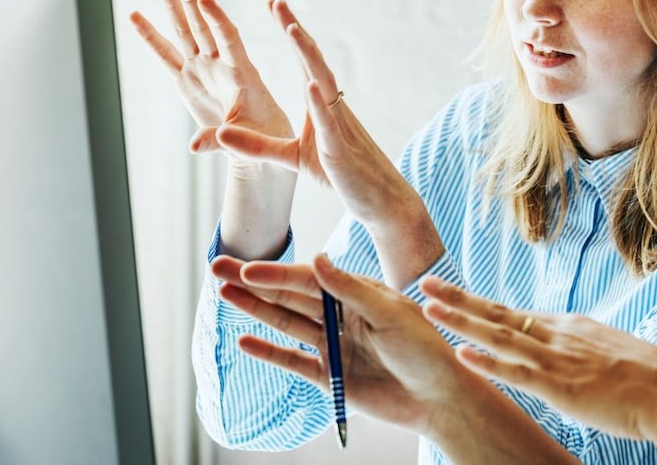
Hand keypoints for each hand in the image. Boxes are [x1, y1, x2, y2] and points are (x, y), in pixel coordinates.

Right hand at [129, 0, 293, 161]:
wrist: (259, 143)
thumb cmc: (264, 138)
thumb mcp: (248, 141)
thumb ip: (220, 140)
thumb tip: (193, 148)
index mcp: (242, 74)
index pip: (229, 40)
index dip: (217, 20)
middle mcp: (220, 65)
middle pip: (203, 25)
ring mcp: (202, 69)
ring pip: (185, 32)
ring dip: (173, 6)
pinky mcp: (188, 80)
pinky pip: (165, 55)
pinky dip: (150, 37)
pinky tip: (135, 15)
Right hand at [211, 253, 470, 434]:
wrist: (439, 397)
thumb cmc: (426, 348)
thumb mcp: (391, 313)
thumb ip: (351, 289)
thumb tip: (317, 259)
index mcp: (358, 294)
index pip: (309, 279)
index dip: (277, 274)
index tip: (248, 267)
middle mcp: (342, 316)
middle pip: (290, 296)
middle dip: (254, 282)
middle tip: (217, 266)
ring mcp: (334, 346)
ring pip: (287, 323)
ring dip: (255, 309)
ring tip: (224, 294)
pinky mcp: (331, 377)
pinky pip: (293, 362)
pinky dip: (269, 352)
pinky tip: (244, 340)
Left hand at [213, 0, 444, 285]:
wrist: (380, 200)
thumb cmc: (341, 175)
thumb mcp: (292, 158)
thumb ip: (257, 146)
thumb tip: (221, 133)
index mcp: (322, 106)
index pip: (305, 61)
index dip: (291, 33)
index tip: (275, 5)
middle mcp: (332, 107)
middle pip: (313, 60)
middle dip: (295, 30)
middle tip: (277, 1)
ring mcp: (339, 125)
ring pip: (323, 82)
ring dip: (308, 55)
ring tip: (292, 29)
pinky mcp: (340, 149)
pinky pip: (330, 122)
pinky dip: (319, 102)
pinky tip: (311, 84)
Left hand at [420, 276, 656, 445]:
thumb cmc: (649, 378)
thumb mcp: (607, 352)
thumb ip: (581, 350)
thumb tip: (567, 354)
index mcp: (569, 327)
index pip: (513, 314)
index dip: (478, 304)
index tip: (450, 293)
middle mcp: (558, 335)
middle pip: (498, 313)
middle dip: (458, 299)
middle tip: (424, 282)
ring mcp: (558, 359)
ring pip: (499, 336)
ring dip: (461, 322)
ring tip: (428, 308)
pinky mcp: (561, 388)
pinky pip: (518, 373)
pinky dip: (487, 363)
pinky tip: (461, 354)